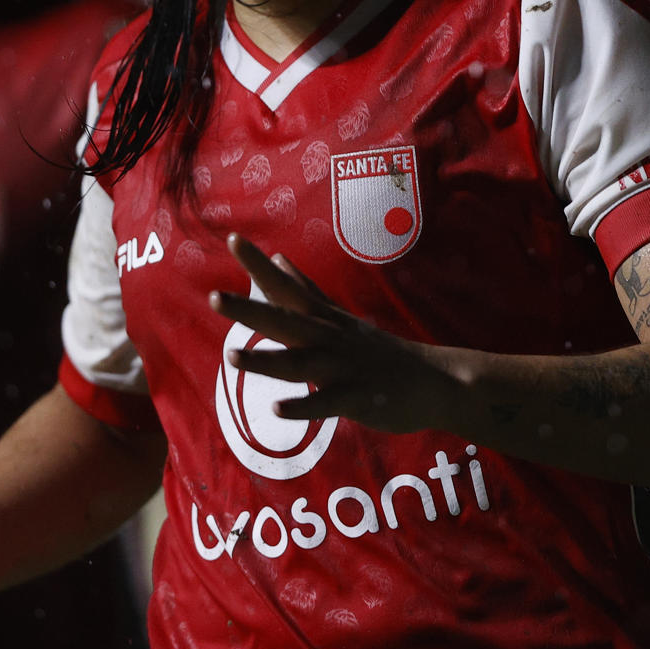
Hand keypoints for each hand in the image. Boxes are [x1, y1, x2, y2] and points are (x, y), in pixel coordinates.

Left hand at [209, 234, 464, 434]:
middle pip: (285, 320)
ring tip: (231, 355)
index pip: (286, 287)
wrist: (436, 381)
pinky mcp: (358, 399)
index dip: (258, 265)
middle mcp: (330, 339)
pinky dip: (303, 407)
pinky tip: (276, 410)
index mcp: (323, 320)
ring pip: (300, 363)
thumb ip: (306, 289)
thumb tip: (277, 260)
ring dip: (266, 360)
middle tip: (213, 297)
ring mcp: (344, 368)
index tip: (231, 237)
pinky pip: (326, 404)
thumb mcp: (340, 316)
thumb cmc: (379, 351)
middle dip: (249, 310)